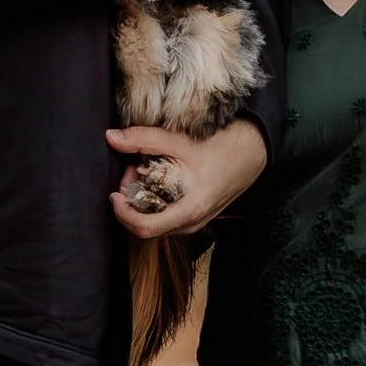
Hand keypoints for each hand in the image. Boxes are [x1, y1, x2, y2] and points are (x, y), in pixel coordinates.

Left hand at [107, 118, 266, 240]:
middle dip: (132, 200)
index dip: (123, 213)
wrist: (253, 152)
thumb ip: (144, 139)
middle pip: (147, 226)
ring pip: (156, 222)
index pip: (145, 228)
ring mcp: (195, 222)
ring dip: (143, 200)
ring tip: (145, 171)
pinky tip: (159, 178)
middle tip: (133, 170)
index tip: (115, 193)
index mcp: (189, 210)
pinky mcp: (196, 217)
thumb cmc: (223, 147)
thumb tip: (112, 137)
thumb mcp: (180, 141)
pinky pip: (167, 217)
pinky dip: (156, 201)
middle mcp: (192, 223)